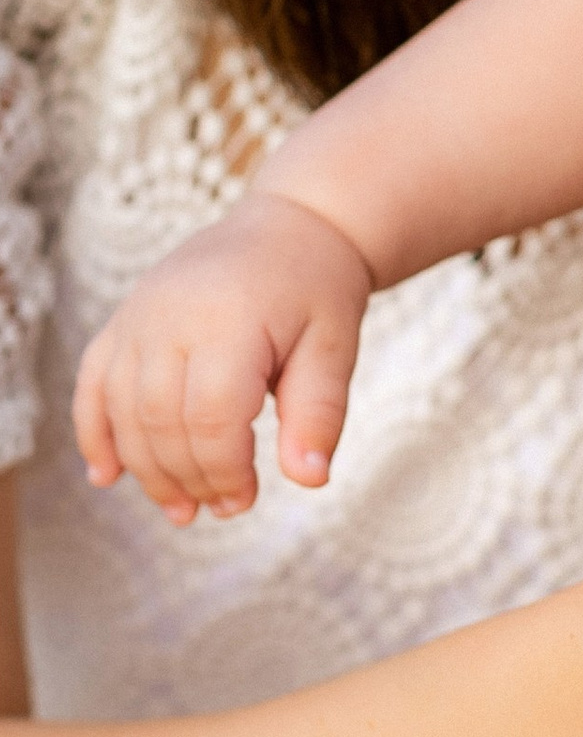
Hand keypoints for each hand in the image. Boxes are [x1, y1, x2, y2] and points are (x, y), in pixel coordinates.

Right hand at [71, 190, 372, 522]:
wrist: (291, 225)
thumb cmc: (317, 289)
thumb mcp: (335, 344)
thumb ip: (320, 411)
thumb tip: (311, 479)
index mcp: (229, 319)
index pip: (210, 417)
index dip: (222, 470)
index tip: (243, 501)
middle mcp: (169, 316)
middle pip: (160, 421)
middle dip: (187, 477)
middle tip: (220, 510)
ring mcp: (137, 316)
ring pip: (122, 411)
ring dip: (145, 469)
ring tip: (180, 507)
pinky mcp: (122, 321)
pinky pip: (93, 385)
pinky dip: (96, 434)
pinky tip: (108, 477)